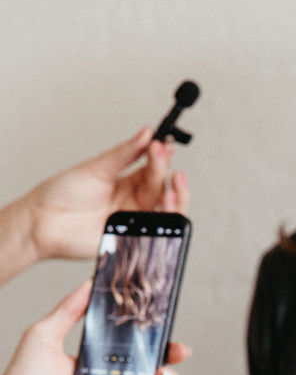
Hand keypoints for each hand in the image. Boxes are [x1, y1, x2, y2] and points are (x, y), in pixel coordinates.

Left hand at [4, 127, 188, 277]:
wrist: (43, 221)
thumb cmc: (60, 194)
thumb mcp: (96, 167)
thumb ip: (124, 154)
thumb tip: (146, 134)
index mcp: (125, 183)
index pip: (151, 169)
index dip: (162, 156)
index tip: (165, 143)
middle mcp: (132, 202)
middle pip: (159, 187)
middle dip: (163, 170)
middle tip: (160, 155)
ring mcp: (132, 221)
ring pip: (164, 210)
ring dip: (174, 196)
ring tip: (174, 182)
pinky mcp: (129, 239)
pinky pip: (156, 232)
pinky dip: (166, 219)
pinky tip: (167, 204)